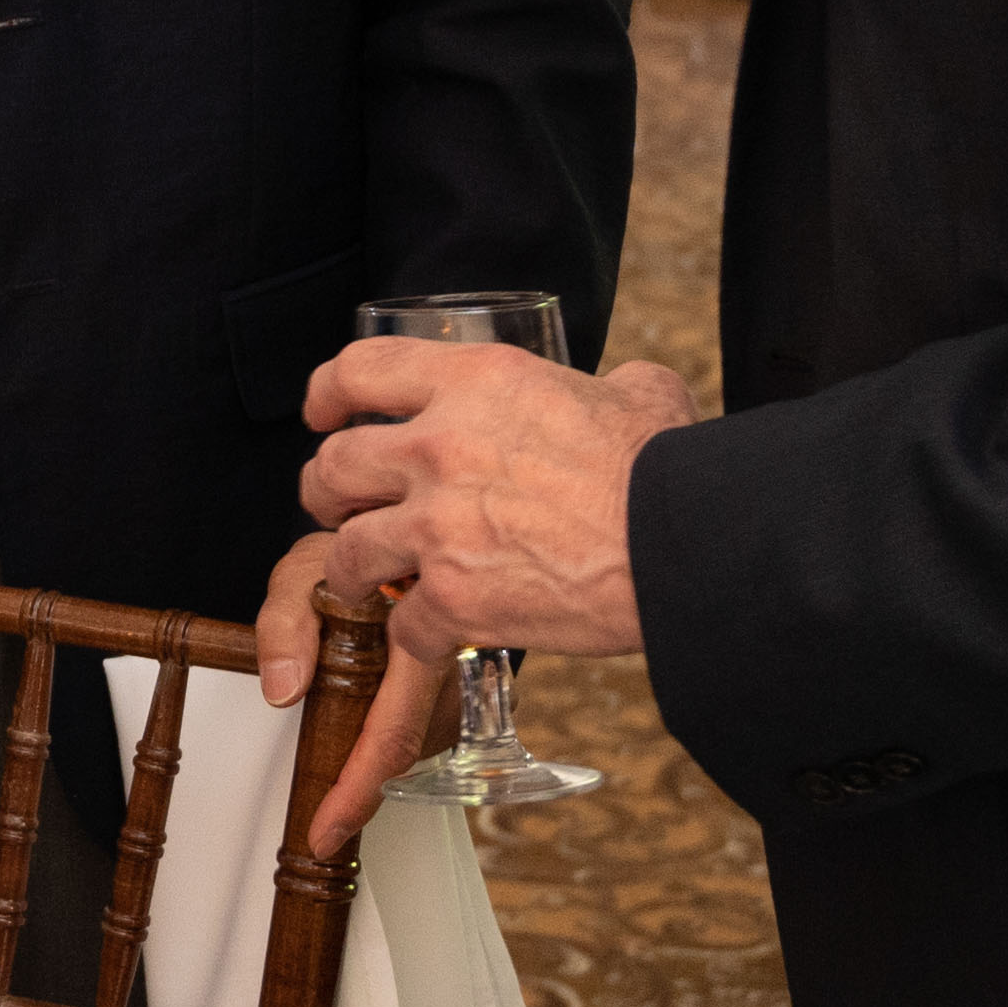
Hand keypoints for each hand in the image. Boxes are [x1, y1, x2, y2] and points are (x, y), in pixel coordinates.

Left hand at [248, 529, 458, 849]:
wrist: (404, 537)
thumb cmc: (351, 555)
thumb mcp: (303, 572)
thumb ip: (285, 624)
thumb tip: (282, 691)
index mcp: (416, 638)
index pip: (391, 735)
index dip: (357, 793)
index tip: (326, 832)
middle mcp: (451, 667)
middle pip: (405, 751)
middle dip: (361, 783)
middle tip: (324, 806)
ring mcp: (464, 682)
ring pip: (416, 743)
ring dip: (374, 748)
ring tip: (344, 718)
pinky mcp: (466, 689)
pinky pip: (424, 726)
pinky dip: (389, 730)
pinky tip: (367, 708)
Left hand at [298, 339, 698, 653]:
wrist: (683, 548)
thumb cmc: (668, 470)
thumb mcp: (638, 394)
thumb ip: (610, 384)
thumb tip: (620, 387)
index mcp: (474, 383)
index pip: (359, 370)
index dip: (327, 394)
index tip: (323, 414)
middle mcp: (439, 447)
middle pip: (333, 466)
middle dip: (324, 492)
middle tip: (337, 507)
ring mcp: (437, 526)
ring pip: (347, 551)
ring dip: (352, 569)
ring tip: (367, 580)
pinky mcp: (453, 599)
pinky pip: (404, 626)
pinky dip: (416, 635)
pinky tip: (436, 636)